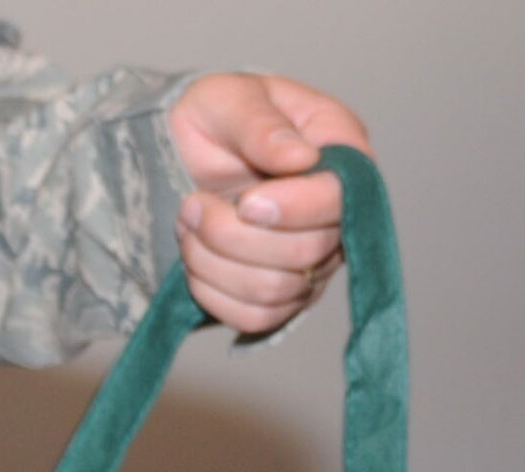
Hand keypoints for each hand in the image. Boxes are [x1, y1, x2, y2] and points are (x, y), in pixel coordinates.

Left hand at [168, 73, 372, 333]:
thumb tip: (300, 157)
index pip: (341, 200)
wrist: (182, 156)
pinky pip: (255, 318)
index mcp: (342, 152)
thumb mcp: (227, 99)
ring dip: (214, 262)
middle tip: (192, 204)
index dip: (292, 209)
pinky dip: (213, 292)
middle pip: (307, 254)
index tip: (244, 200)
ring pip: (275, 291)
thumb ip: (260, 124)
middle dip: (233, 235)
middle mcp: (339, 213)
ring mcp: (316, 260)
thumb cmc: (216, 118)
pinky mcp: (285, 295)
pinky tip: (196, 257)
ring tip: (190, 224)